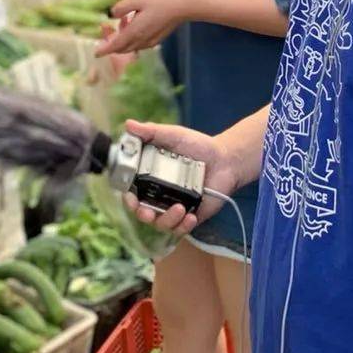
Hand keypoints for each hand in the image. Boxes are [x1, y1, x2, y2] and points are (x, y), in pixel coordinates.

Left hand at [94, 0, 187, 56]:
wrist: (184, 6)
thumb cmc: (161, 0)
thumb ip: (121, 7)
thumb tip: (110, 14)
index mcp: (135, 32)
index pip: (115, 45)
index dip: (104, 49)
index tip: (96, 53)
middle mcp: (142, 40)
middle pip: (122, 48)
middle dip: (111, 42)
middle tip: (106, 28)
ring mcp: (150, 41)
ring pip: (131, 46)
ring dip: (122, 38)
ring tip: (124, 19)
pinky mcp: (157, 39)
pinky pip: (139, 43)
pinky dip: (132, 37)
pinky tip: (135, 22)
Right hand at [122, 119, 238, 234]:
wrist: (225, 158)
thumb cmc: (197, 145)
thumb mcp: (173, 135)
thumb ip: (151, 132)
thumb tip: (128, 124)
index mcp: (150, 176)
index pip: (131, 191)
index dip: (127, 197)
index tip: (130, 197)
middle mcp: (158, 194)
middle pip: (142, 212)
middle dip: (142, 215)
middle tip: (148, 213)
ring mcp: (173, 206)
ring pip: (161, 223)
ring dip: (167, 220)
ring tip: (180, 209)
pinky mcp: (189, 215)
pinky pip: (181, 228)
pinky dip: (183, 226)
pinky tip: (190, 217)